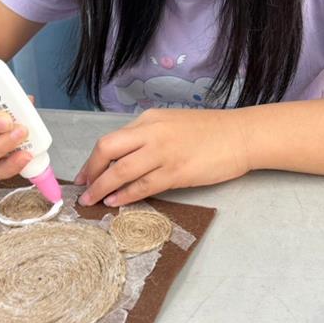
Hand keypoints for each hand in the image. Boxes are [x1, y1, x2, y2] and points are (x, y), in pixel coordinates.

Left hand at [75, 108, 251, 206]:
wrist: (240, 135)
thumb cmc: (210, 131)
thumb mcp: (172, 124)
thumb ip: (148, 136)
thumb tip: (124, 158)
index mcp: (149, 120)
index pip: (110, 140)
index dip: (92, 160)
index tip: (85, 175)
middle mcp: (152, 133)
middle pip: (107, 150)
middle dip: (91, 172)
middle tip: (83, 190)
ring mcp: (163, 153)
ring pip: (121, 171)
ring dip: (103, 189)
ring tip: (93, 201)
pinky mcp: (177, 173)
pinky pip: (143, 186)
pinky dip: (126, 196)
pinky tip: (116, 202)